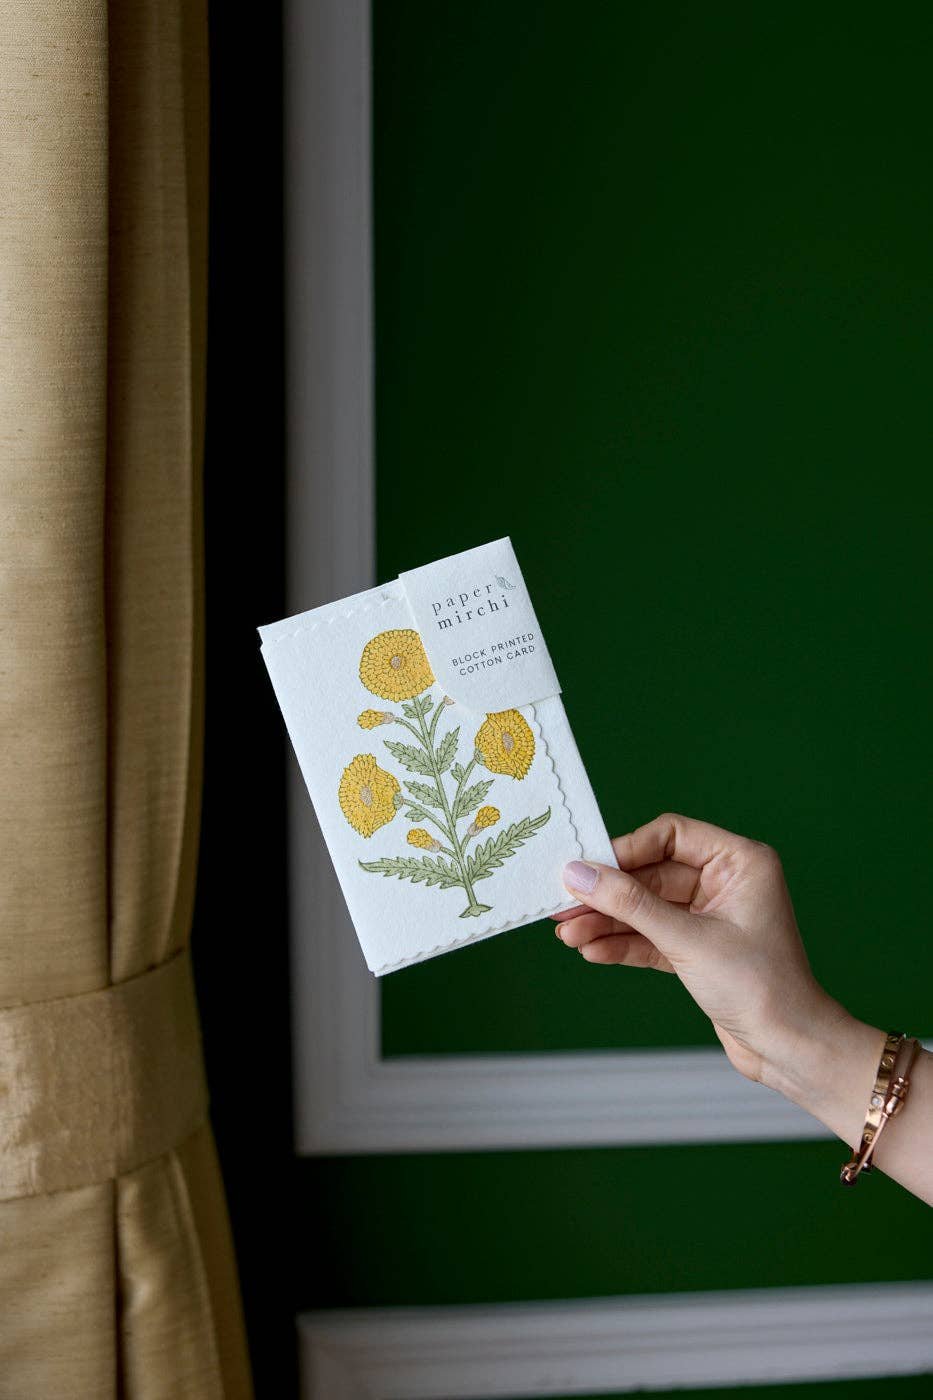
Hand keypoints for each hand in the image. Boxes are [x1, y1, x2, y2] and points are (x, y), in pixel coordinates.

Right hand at [555, 811, 847, 1086]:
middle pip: (650, 874)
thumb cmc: (761, 987)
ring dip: (608, 922)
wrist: (789, 1049)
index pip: (670, 835)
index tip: (586, 868)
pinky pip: (651, 936)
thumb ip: (631, 905)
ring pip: (646, 908)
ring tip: (569, 935)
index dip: (625, 850)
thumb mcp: (688, 940)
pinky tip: (592, 950)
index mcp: (740, 862)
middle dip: (607, 894)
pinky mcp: (698, 949)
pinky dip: (623, 943)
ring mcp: (710, 916)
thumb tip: (579, 874)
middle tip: (564, 906)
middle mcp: (726, 882)